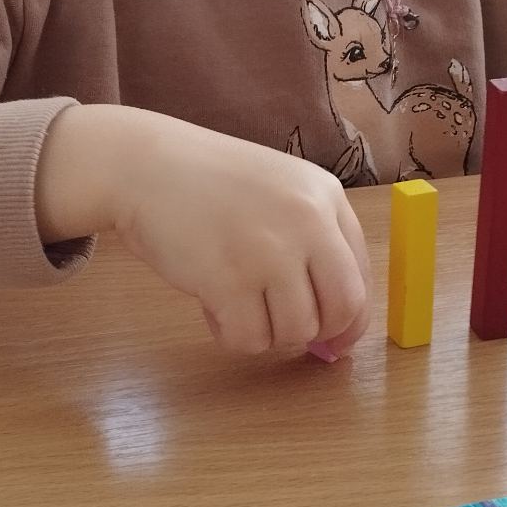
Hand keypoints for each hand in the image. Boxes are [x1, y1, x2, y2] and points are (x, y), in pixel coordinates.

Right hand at [37, 105, 372, 357]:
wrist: (145, 166)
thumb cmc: (208, 184)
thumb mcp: (278, 192)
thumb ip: (310, 244)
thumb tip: (335, 327)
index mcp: (325, 196)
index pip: (361, 277)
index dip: (349, 320)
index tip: (333, 339)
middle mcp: (307, 221)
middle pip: (341, 309)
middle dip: (317, 333)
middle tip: (285, 330)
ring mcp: (268, 250)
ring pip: (295, 331)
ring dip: (266, 333)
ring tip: (234, 304)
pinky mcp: (227, 279)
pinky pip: (248, 339)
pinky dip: (231, 336)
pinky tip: (212, 308)